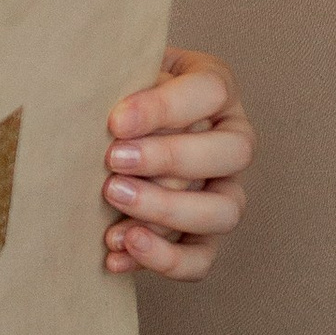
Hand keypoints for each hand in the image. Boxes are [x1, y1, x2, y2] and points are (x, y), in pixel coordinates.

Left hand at [103, 50, 253, 279]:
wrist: (106, 128)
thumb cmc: (115, 92)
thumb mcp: (120, 74)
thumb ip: (120, 84)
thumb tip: (103, 115)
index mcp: (215, 91)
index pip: (210, 92)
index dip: (165, 108)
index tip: (115, 122)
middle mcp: (232, 141)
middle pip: (231, 153)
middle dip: (169, 159)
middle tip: (112, 162)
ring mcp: (225, 190)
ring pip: (223, 211)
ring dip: (167, 211)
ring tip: (114, 205)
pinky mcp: (207, 234)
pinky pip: (201, 258)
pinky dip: (161, 260)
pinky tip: (116, 253)